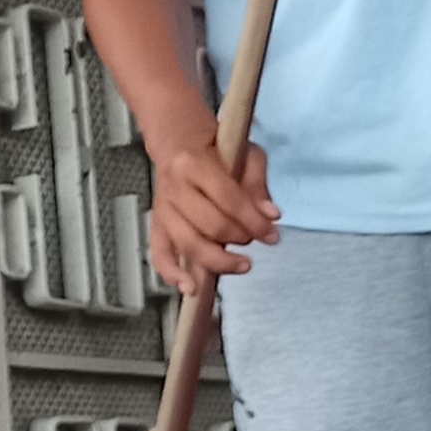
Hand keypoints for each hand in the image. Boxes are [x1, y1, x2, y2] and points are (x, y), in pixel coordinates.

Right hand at [150, 137, 279, 293]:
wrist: (179, 143)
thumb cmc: (217, 149)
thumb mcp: (246, 153)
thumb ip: (258, 184)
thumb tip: (271, 216)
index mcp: (194, 163)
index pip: (229, 199)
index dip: (254, 221)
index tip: (273, 235)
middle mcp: (174, 186)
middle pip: (210, 225)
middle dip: (239, 238)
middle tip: (255, 241)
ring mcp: (162, 208)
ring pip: (188, 243)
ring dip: (218, 261)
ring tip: (242, 265)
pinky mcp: (157, 224)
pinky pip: (160, 254)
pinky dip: (173, 274)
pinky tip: (190, 287)